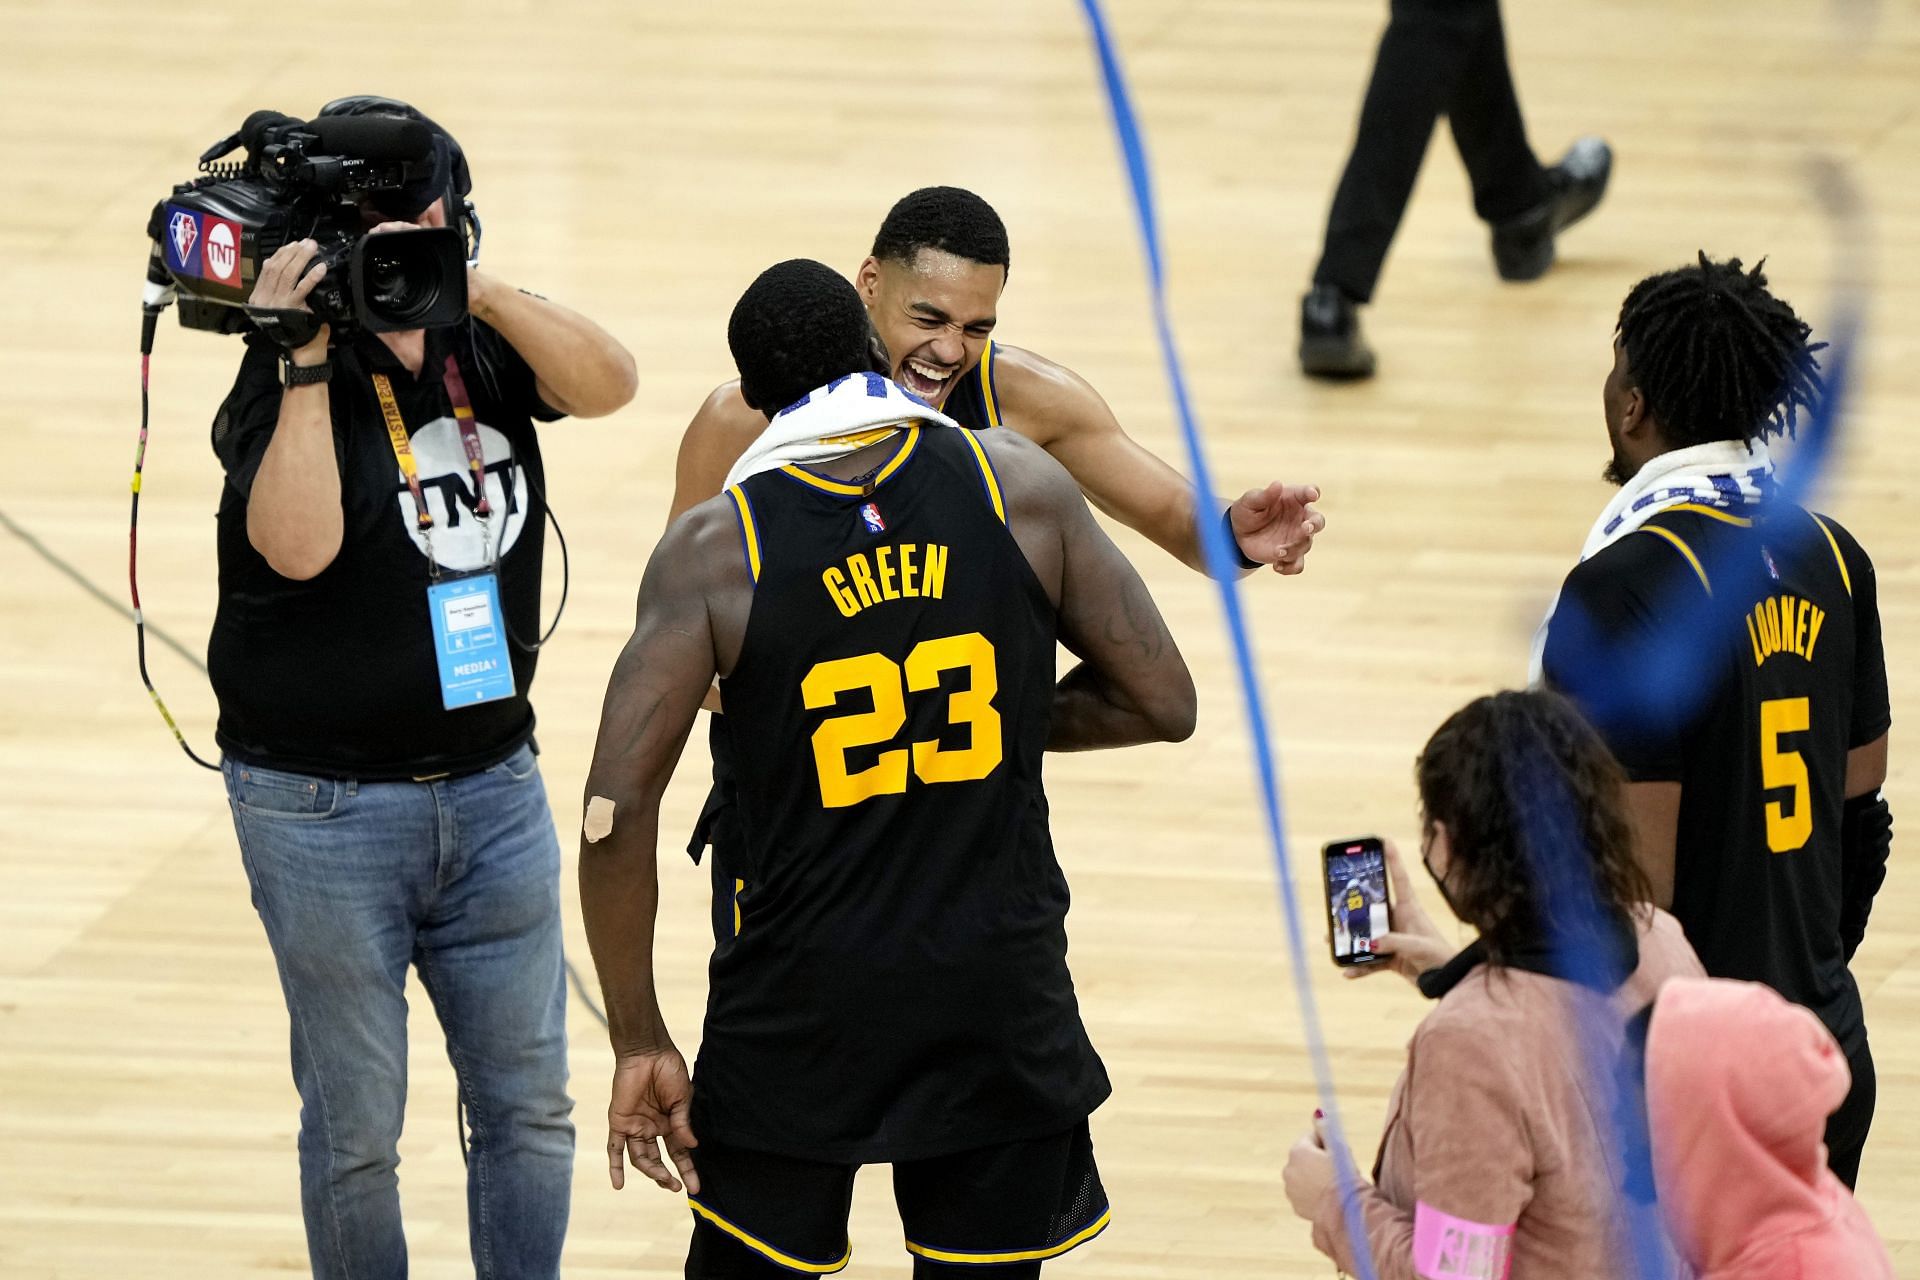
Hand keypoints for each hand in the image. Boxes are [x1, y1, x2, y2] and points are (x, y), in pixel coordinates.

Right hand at [249, 239, 330, 362]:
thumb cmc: (291, 325)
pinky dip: (311, 276)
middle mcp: (265, 298)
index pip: (267, 268)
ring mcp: (278, 302)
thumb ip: (275, 286)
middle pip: (277, 268)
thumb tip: (276, 262)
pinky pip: (302, 288)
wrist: (300, 349)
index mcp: (259, 296)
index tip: (292, 245)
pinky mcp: (292, 308)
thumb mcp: (277, 305)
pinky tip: (320, 268)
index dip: (280, 254)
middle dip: (292, 252)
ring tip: (312, 248)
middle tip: (307, 242)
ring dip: (301, 258)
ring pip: (287, 274)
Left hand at [607, 1047, 699, 1193]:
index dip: (687, 1169)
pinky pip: (615, 1148)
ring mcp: (635, 1127)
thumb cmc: (669, 1069)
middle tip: (677, 1187)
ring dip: (652, 1171)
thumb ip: (683, 1123)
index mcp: (669, 1123)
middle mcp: (651, 1128)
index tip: (695, 1187)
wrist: (647, 1052)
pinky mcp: (620, 1122)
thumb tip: (692, 1146)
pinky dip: (615, 1166)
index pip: (679, 1152)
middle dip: (668, 1175)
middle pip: (659, 1159)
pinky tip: (618, 1185)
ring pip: (640, 1157)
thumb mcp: (682, 1097)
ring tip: (664, 1180)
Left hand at [1228, 482, 1323, 574]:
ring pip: (1306, 545)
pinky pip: (1297, 565)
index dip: (1312, 493)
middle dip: (1314, 525)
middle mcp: (1301, 519)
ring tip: (1278, 551)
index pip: (1309, 493)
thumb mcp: (1250, 501)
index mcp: (1294, 500)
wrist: (1238, 534)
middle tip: (1306, 527)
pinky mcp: (1290, 556)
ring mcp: (1297, 538)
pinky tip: (1276, 566)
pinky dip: (1289, 568)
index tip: (1312, 494)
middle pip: (1318, 521)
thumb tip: (1277, 485)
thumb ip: (1264, 495)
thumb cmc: (1248, 511)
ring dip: (1294, 549)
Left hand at [1283, 1115, 1335, 1220]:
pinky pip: (1304, 1192)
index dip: (1327, 1144)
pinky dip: (1313, 1192)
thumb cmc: (1343, 1176)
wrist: (1344, 1211)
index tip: (1337, 1154)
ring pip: (1304, 1175)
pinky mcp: (1295, 1204)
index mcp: (1298, 1151)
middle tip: (1337, 1170)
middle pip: (1305, 1157)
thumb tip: (1317, 1112)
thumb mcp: (1337, 1149)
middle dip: (1319, 1160)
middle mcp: (1289, 1168)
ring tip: (1333, 1185)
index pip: (1311, 1137)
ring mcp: (1290, 1187)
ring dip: (1315, 1176)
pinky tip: (1327, 1196)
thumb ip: (1325, 1129)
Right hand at [1342, 838, 1454, 984]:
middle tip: (1336, 899)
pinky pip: (1370, 961)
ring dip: (1350, 939)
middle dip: (1353, 904)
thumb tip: (1370, 943)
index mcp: (1410, 909)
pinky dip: (1359, 967)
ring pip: (1366, 934)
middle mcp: (1399, 920)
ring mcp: (1393, 939)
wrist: (1448, 982)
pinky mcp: (1391, 958)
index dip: (1391, 859)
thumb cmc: (1441, 958)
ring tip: (1332, 940)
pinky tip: (1348, 972)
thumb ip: (1395, 942)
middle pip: (1372, 907)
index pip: (1399, 879)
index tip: (1383, 839)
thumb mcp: (1419, 946)